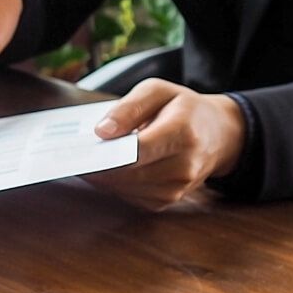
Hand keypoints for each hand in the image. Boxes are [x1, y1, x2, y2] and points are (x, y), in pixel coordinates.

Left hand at [85, 79, 246, 209]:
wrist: (219, 135)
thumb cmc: (183, 109)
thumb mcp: (158, 91)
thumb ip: (128, 107)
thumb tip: (101, 131)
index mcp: (183, 133)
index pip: (138, 150)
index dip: (106, 152)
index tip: (80, 148)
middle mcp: (184, 165)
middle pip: (127, 173)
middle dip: (97, 166)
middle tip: (74, 155)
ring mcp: (177, 188)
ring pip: (124, 188)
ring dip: (103, 176)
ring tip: (91, 158)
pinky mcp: (167, 201)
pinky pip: (129, 196)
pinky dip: (114, 184)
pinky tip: (109, 169)